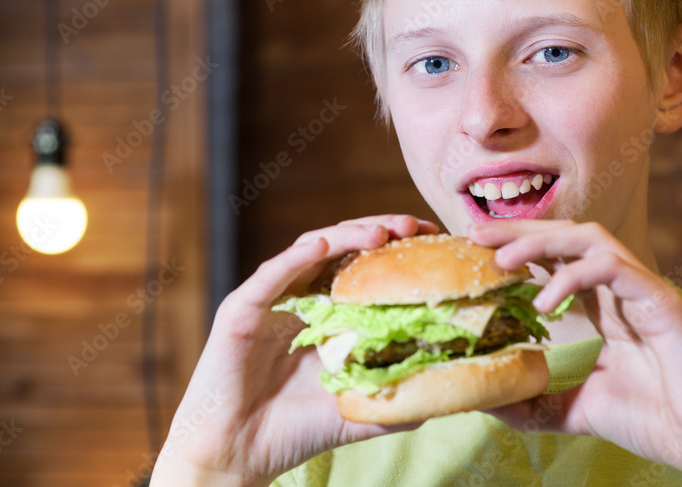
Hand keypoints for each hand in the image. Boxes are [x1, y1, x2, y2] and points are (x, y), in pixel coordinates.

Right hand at [150, 214, 438, 486]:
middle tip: (414, 227)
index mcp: (328, 311)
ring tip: (381, 231)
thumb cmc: (295, 431)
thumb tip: (443, 391)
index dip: (399, 249)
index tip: (433, 239)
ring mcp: (271, 299)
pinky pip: (270, 276)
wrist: (238, 455)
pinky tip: (323, 244)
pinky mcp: (241, 310)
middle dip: (380, 231)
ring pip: (311, 249)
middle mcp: (301, 296)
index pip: (366, 265)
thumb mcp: (357, 410)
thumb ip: (395, 399)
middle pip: (343, 247)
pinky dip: (296, 257)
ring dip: (347, 234)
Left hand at [469, 220, 681, 485]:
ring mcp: (641, 290)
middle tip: (474, 235)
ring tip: (503, 259)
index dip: (514, 249)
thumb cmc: (654, 420)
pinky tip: (545, 300)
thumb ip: (534, 402)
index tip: (473, 251)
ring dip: (542, 241)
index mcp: (602, 306)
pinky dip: (574, 275)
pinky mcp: (659, 301)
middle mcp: (619, 289)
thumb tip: (486, 401)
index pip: (553, 260)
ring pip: (589, 238)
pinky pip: (613, 268)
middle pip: (565, 237)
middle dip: (518, 231)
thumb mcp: (575, 409)